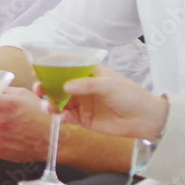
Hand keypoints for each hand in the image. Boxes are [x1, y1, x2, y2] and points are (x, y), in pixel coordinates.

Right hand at [41, 65, 168, 139]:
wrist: (145, 119)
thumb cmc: (131, 95)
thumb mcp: (109, 85)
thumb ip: (87, 85)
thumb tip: (66, 86)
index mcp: (88, 72)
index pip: (66, 65)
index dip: (51, 64)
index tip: (39, 66)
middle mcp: (81, 86)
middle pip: (57, 84)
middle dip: (45, 85)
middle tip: (39, 89)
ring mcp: (80, 102)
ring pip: (58, 100)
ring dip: (49, 102)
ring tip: (47, 106)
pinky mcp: (82, 118)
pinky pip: (65, 116)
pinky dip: (58, 116)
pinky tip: (58, 116)